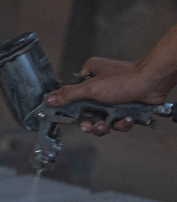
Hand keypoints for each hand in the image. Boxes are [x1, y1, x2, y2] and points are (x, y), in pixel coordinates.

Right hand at [45, 57, 165, 135]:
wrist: (153, 82)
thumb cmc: (124, 79)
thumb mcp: (90, 88)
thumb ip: (68, 95)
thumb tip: (48, 99)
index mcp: (89, 75)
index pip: (72, 95)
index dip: (71, 110)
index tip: (71, 118)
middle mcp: (100, 86)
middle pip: (86, 112)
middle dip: (90, 122)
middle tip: (91, 125)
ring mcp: (112, 98)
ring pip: (101, 120)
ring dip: (104, 126)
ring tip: (108, 125)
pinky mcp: (124, 108)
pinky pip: (116, 122)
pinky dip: (120, 123)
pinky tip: (126, 119)